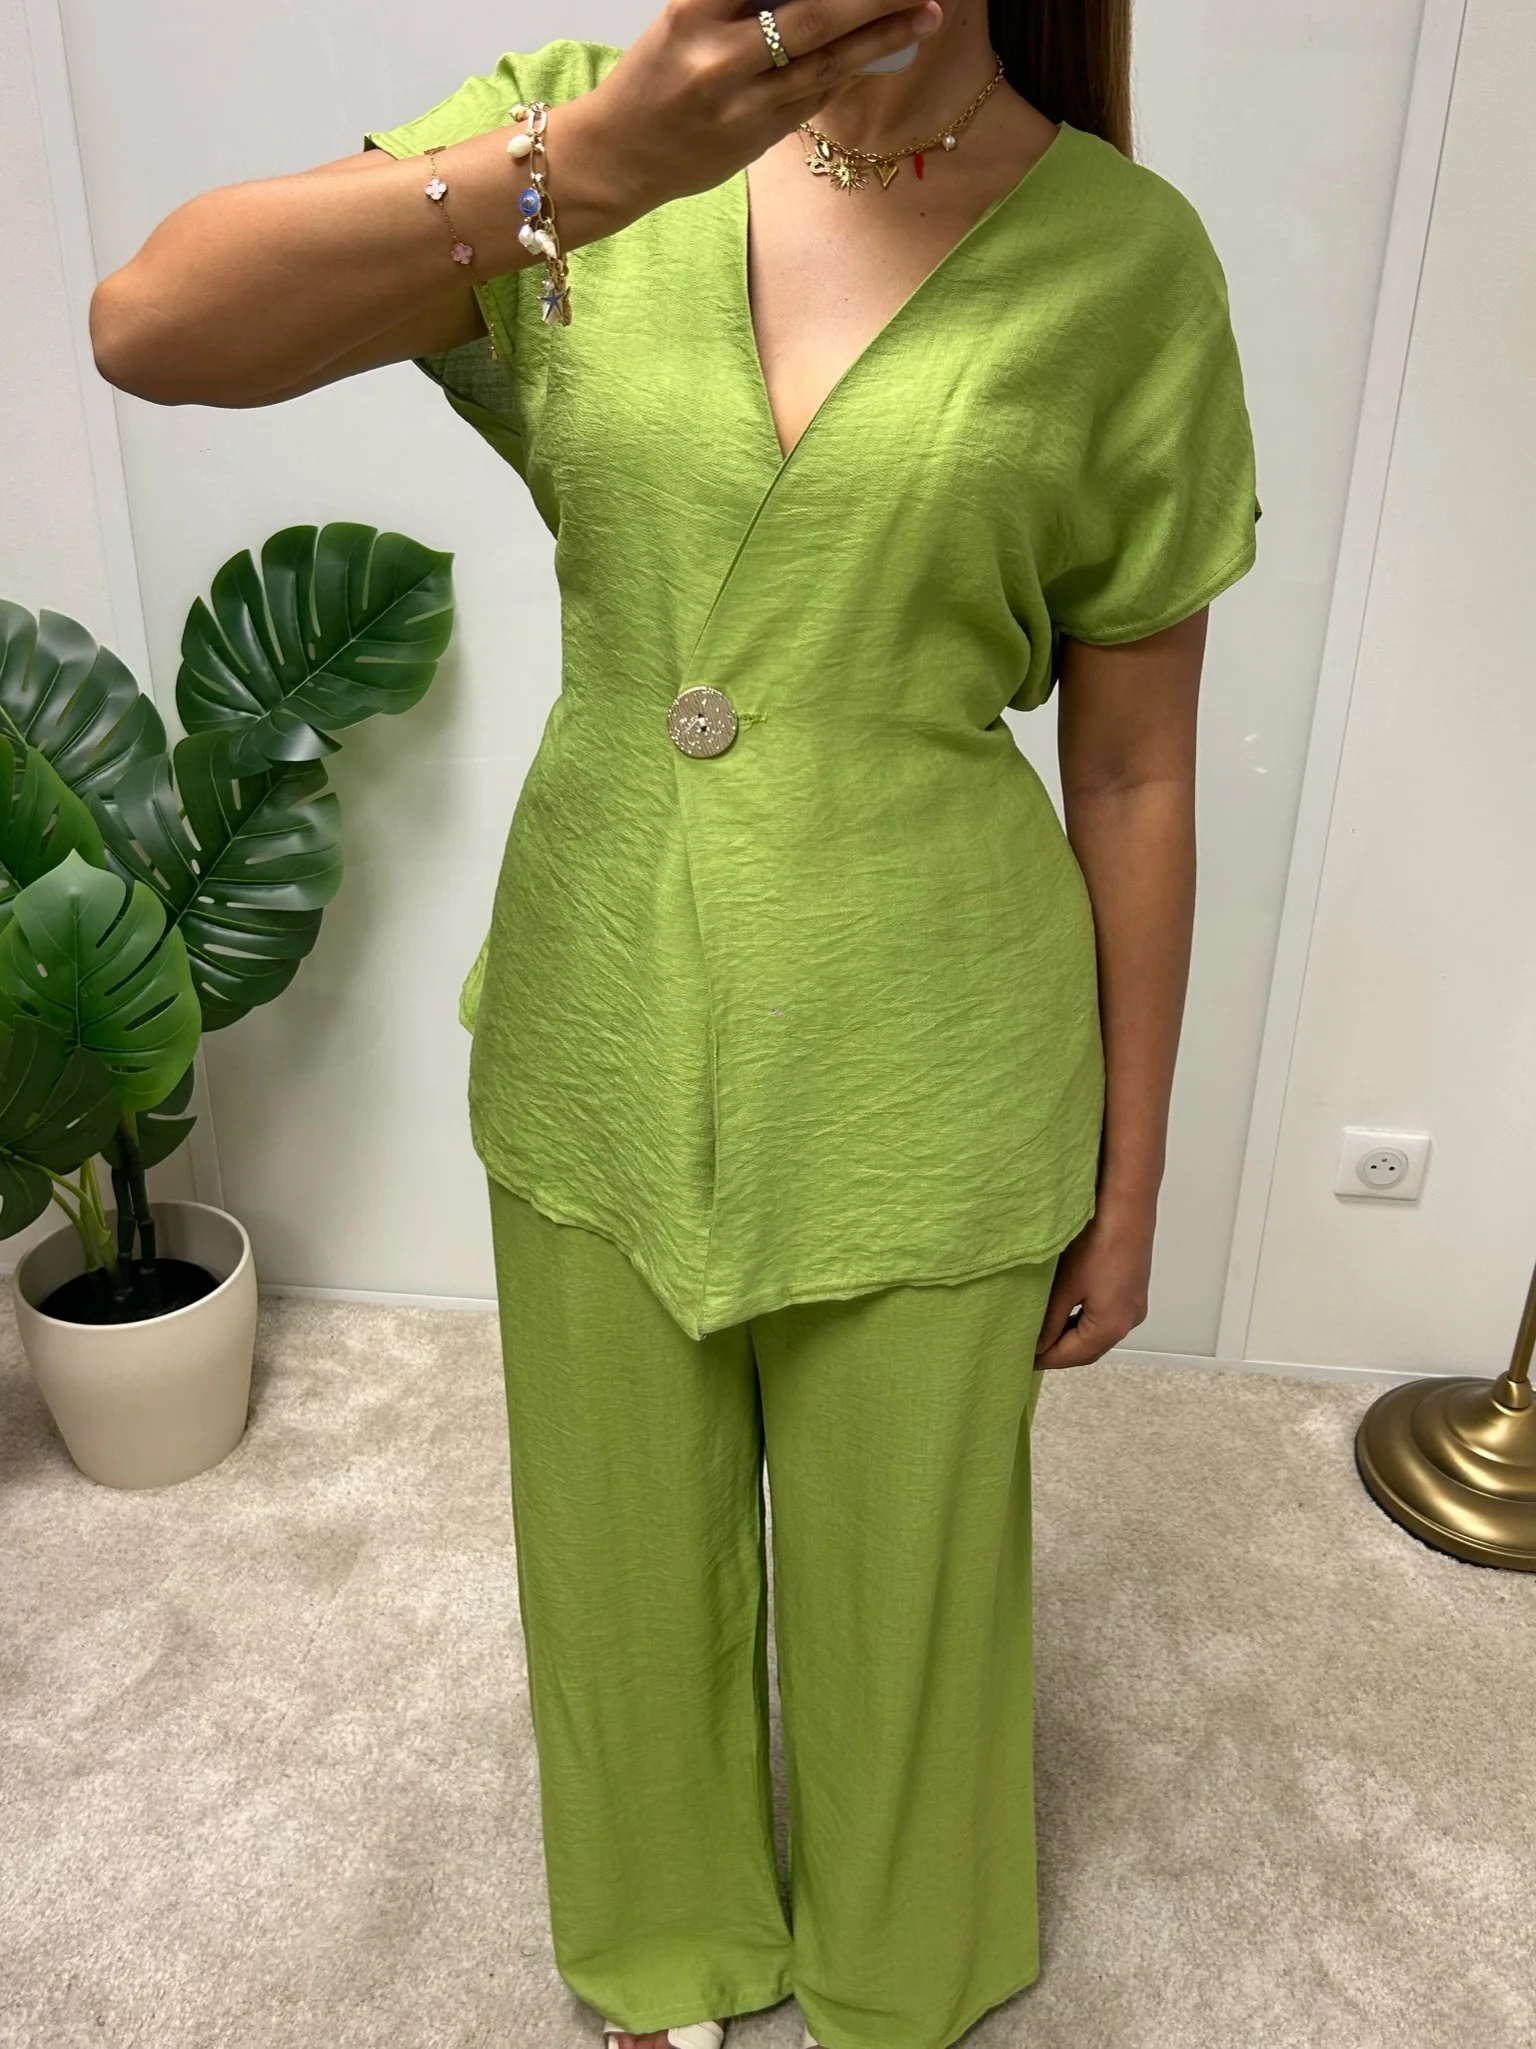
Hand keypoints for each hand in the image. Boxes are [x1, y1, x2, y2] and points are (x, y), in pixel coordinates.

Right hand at [575, 0, 944, 217]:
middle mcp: (718, 60)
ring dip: (882, 38)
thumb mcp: (685, 20)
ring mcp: (742, 106)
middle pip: (812, 16)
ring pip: (825, 65)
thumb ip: (741, 1)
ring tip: (926, 13)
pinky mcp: (758, 139)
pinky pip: (815, 97)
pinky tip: (888, 47)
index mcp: (692, 13)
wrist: (618, 157)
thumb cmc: (654, 77)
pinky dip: (851, 68)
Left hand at [1033, 1188, 1154, 1369]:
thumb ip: (1050, 1321)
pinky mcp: (1133, 1291)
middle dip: (1059, 1353)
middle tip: (1028, 1349)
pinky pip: (1106, 1319)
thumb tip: (1036, 1347)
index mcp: (1111, 1327)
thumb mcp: (1065, 1286)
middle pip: (1088, 1350)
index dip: (1045, 1359)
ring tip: (1042, 1332)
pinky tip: (1066, 1313)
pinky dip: (1085, 1323)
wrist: (1127, 1206)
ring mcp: (1134, 1307)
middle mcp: (1128, 1322)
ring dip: (1072, 1338)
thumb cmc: (1096, 1243)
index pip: (1072, 1356)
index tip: (1019, 1361)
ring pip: (1098, 1335)